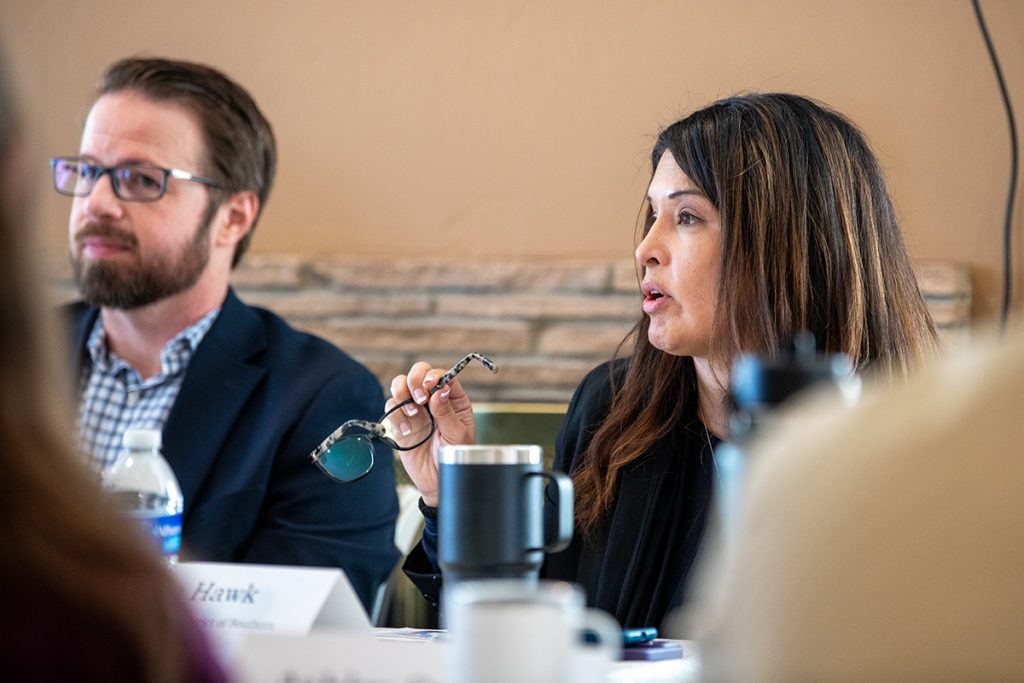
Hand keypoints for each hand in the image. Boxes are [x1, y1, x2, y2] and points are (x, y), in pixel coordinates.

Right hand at [388, 361, 476, 506]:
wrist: (437, 481)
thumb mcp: (457, 436)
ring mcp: (415, 409)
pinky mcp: (400, 421)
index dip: (434, 375)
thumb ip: (447, 412)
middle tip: (419, 399)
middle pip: (418, 372)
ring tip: (412, 414)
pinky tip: (406, 431)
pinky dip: (395, 416)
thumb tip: (440, 389)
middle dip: (415, 380)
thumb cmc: (454, 458)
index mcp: (453, 399)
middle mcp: (432, 399)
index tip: (430, 386)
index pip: (442, 375)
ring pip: (400, 384)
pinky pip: (390, 407)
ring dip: (402, 395)